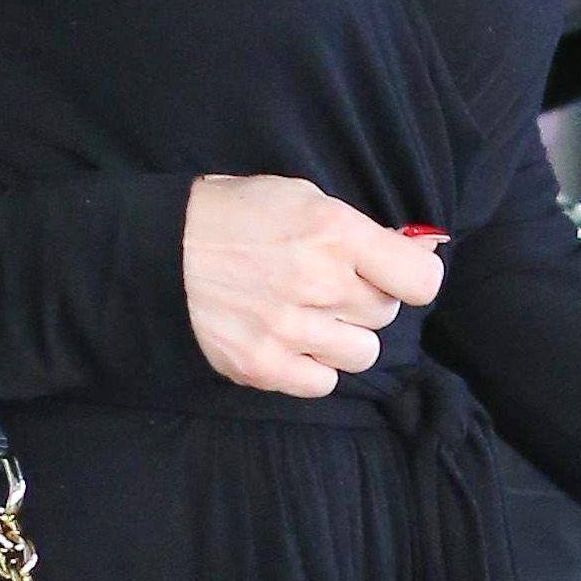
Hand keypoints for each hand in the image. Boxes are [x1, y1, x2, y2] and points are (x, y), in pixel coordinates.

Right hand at [183, 177, 445, 398]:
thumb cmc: (233, 216)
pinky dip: (313, 368)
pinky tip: (291, 341)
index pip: (421, 280)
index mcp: (334, 232)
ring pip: (361, 353)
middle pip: (385, 314)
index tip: (396, 274)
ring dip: (342, 337)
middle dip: (365, 300)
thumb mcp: (301, 196)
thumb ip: (359, 230)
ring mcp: (290, 329)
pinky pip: (322, 384)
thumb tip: (415, 253)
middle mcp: (319, 283)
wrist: (159, 250)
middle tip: (328, 286)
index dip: (413, 277)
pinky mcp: (263, 365)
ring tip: (309, 315)